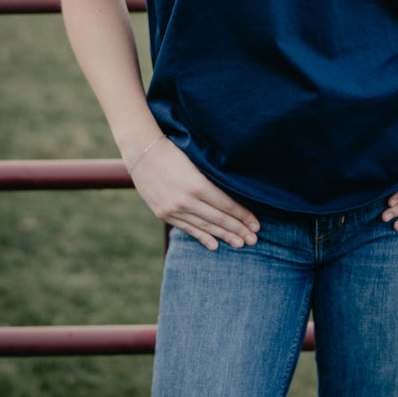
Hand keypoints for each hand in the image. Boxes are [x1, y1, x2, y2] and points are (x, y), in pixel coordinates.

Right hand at [131, 138, 259, 251]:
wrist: (141, 152)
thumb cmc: (173, 151)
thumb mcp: (195, 163)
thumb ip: (209, 181)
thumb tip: (230, 198)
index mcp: (196, 184)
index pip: (226, 204)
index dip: (242, 215)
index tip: (256, 223)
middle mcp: (186, 200)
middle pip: (218, 218)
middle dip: (238, 229)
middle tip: (254, 239)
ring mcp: (173, 209)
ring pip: (204, 226)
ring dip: (224, 236)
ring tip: (240, 244)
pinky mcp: (163, 213)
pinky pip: (187, 228)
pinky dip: (202, 237)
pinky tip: (215, 245)